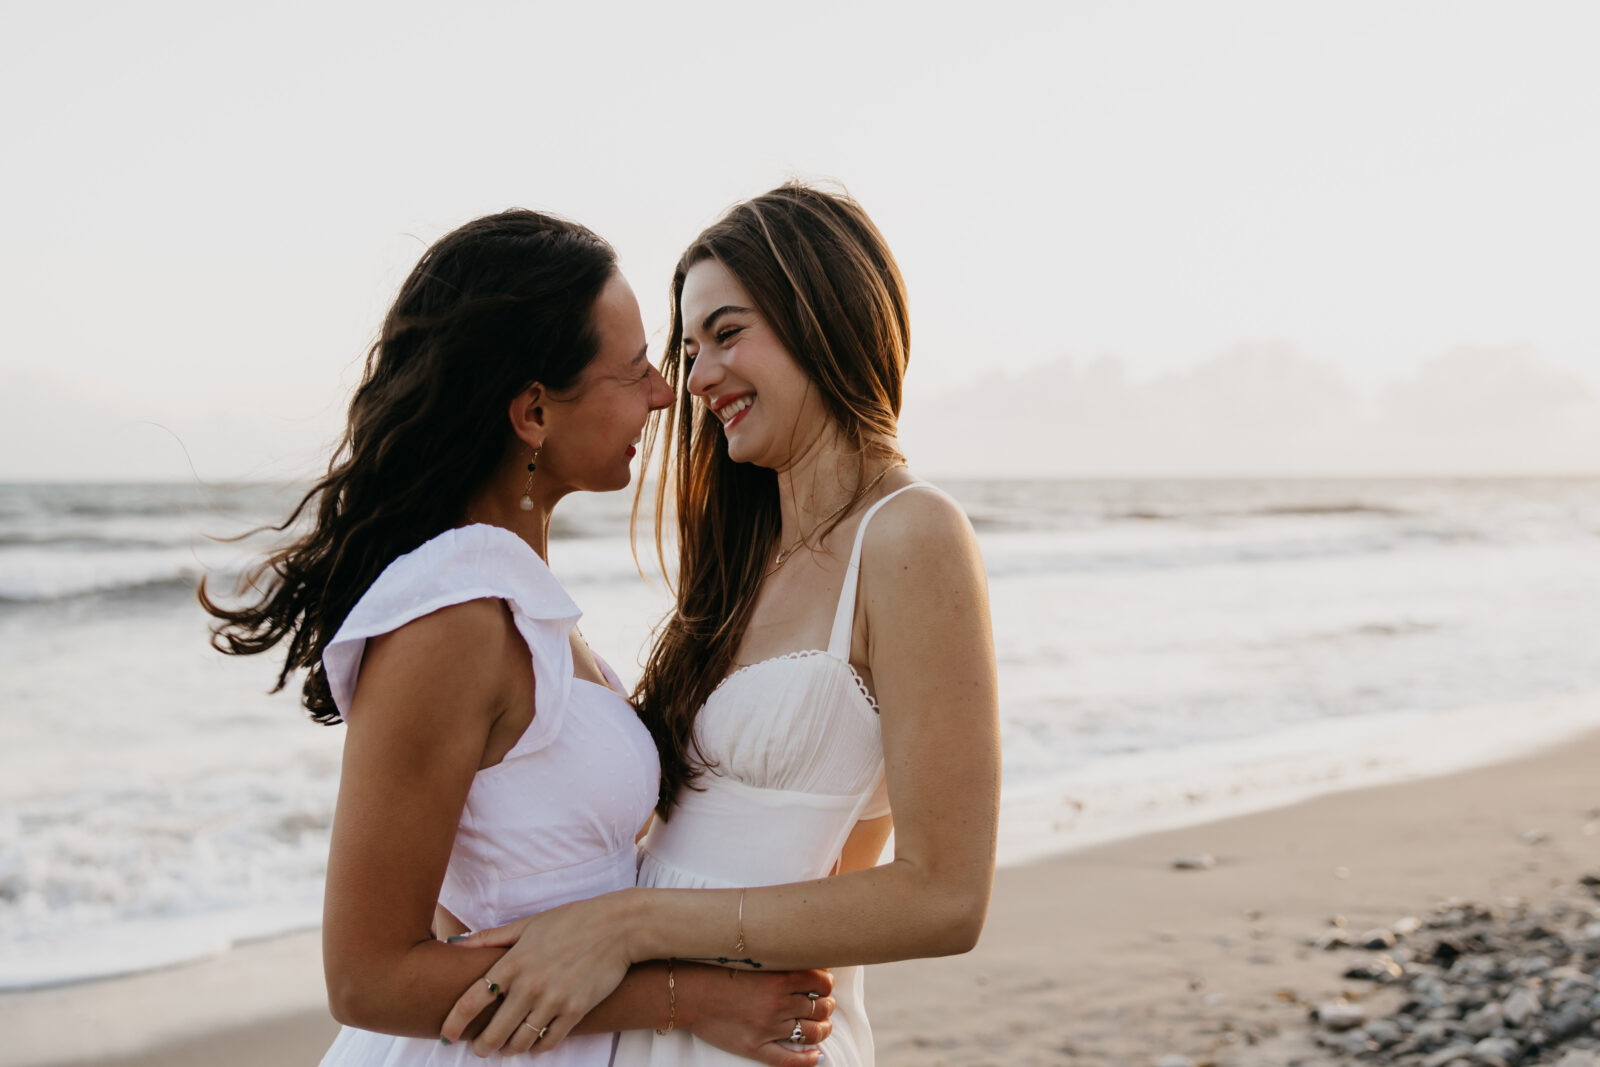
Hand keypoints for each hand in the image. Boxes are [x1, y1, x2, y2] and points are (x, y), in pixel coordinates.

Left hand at [438, 891, 634, 1054]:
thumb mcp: (529, 924)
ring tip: (507, 1048)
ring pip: (520, 1042)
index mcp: (514, 962)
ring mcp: (553, 1000)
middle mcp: (530, 985)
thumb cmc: (573, 920)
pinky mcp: (575, 1011)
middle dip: (483, 1046)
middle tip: (481, 1049)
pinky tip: (535, 1044)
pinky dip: (538, 1047)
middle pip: (494, 1032)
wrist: (618, 927)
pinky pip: (549, 1042)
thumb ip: (491, 938)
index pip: (473, 1000)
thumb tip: (455, 942)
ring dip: (510, 1049)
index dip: (455, 1023)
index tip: (446, 1036)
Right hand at [683, 965, 835, 1066]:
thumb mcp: (753, 959)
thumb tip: (805, 964)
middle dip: (826, 1005)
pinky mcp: (756, 1047)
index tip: (823, 983)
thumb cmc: (717, 970)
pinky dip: (807, 1060)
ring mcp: (768, 1028)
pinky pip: (789, 1060)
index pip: (821, 982)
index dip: (826, 983)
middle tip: (822, 1003)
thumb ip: (779, 961)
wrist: (689, 993)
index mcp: (779, 978)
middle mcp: (778, 1004)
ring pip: (812, 1032)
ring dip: (823, 1028)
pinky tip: (816, 1056)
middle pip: (820, 1007)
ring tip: (822, 1025)